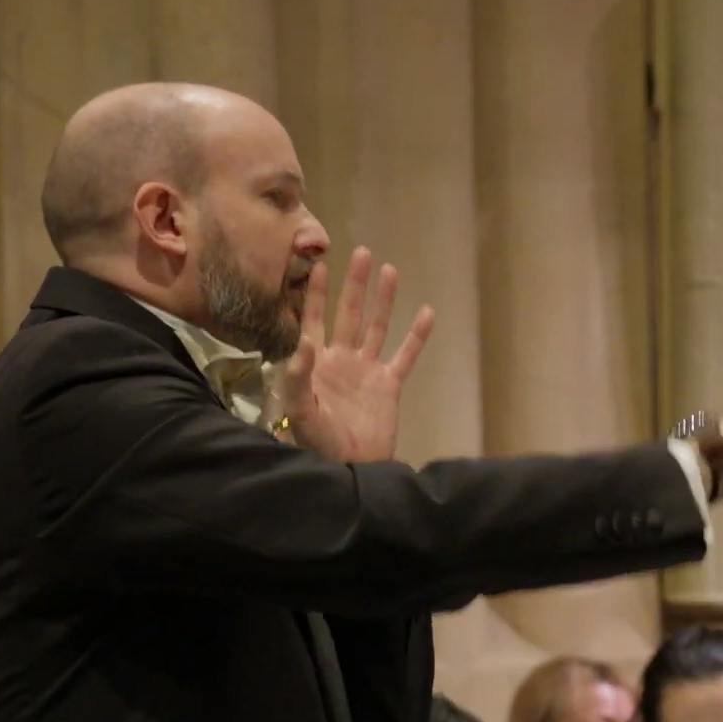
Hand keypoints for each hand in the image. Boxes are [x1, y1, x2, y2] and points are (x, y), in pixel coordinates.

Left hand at [280, 246, 434, 463]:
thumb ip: (296, 377)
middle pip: (349, 314)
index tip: (318, 265)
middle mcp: (342, 360)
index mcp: (316, 363)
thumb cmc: (317, 443)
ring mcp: (367, 371)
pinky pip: (405, 356)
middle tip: (362, 252)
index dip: (315, 293)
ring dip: (383, 301)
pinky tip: (426, 312)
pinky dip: (417, 335)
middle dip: (354, 285)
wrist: (350, 469)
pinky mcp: (389, 386)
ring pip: (377, 327)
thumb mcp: (299, 410)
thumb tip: (303, 341)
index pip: (314, 320)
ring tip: (389, 270)